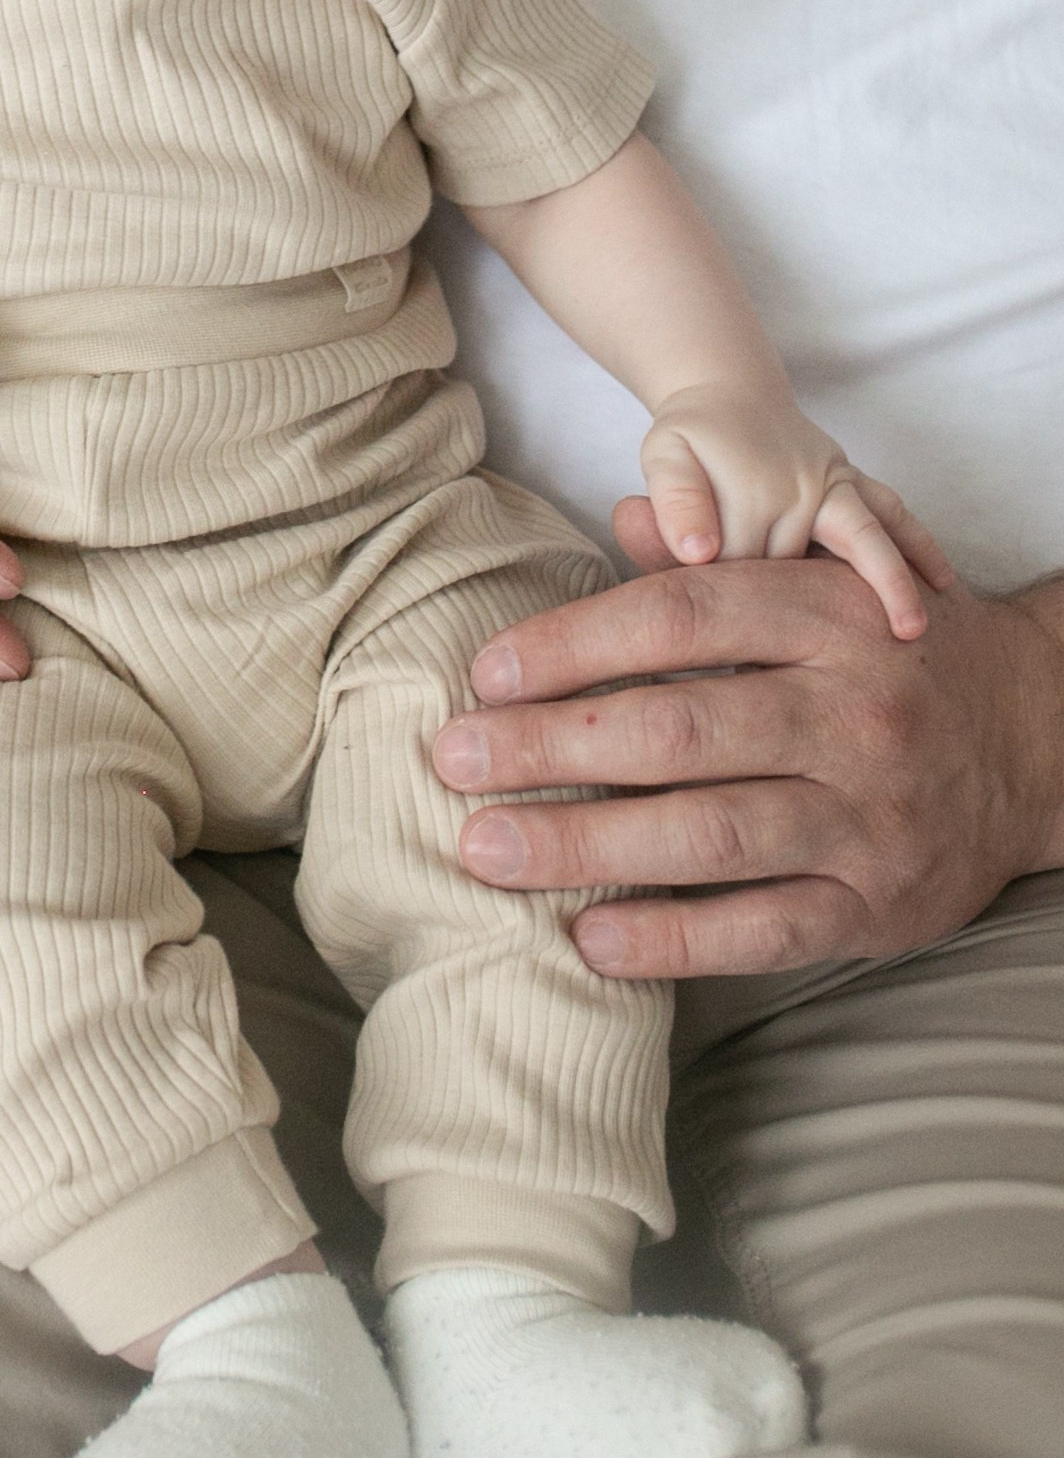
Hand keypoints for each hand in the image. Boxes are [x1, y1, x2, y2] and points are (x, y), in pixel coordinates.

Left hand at [434, 506, 1063, 978]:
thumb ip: (721, 563)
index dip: (573, 643)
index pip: (682, 617)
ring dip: (584, 845)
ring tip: (484, 849)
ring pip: (708, 835)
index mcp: (830, 617)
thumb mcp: (825, 587)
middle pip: (677, 730)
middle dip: (548, 747)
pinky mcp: (878, 906)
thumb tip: (623, 517)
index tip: (485, 674)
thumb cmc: (893, 656)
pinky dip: (670, 940)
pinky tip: (587, 938)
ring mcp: (870, 816)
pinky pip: (762, 930)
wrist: (1043, 741)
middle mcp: (853, 713)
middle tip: (452, 759)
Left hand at [639, 381, 952, 641]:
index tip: (730, 648)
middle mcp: (805, 487)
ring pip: (868, 541)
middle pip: (807, 568)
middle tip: (823, 667)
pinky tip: (943, 586)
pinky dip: (920, 546)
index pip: (749, 570)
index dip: (737, 608)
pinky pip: (895, 514)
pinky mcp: (857, 483)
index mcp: (754, 489)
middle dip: (809, 613)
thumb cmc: (692, 438)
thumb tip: (699, 552)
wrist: (730, 395)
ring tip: (912, 635)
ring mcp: (838, 484)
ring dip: (892, 585)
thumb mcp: (666, 457)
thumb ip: (676, 501)